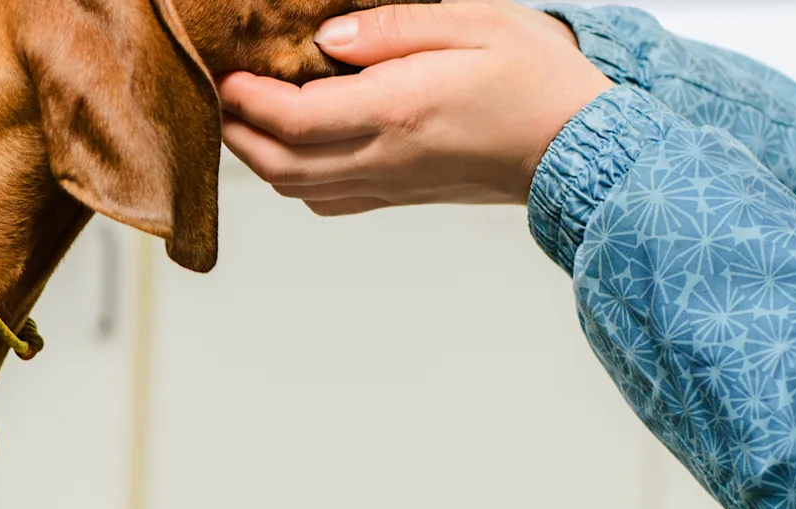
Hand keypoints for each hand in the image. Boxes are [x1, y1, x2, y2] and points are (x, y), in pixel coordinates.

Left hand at [220, 0, 612, 215]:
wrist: (580, 148)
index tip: (224, 71)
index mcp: (397, 111)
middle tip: (215, 94)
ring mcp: (389, 185)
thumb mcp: (475, 22)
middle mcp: (383, 158)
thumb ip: (393, 29)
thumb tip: (326, 40)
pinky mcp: (399, 197)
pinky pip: (325, 199)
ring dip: (256, 157)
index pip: (293, 117)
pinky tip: (290, 148)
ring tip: (240, 118)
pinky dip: (291, 178)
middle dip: (234, 131)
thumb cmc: (538, 79)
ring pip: (294, 187)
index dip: (245, 98)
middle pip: (277, 163)